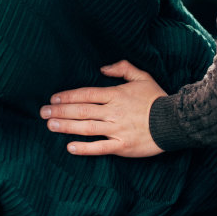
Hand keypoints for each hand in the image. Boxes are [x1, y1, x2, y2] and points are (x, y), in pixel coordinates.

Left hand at [40, 60, 165, 157]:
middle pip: (81, 110)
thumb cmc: (156, 98)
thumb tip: (102, 67)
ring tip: (50, 125)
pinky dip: (84, 148)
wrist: (174, 121)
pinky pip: (100, 148)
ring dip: (66, 126)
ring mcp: (116, 130)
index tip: (53, 99)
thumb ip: (122, 68)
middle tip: (42, 113)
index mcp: (116, 94)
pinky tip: (70, 147)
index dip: (68, 96)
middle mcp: (113, 111)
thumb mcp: (142, 76)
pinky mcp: (122, 146)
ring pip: (87, 127)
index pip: (86, 94)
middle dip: (60, 111)